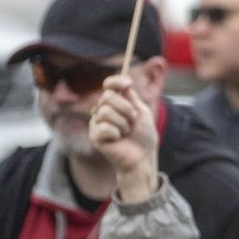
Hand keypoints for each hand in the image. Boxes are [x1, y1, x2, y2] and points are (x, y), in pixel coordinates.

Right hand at [88, 74, 159, 200]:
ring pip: (105, 111)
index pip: (109, 86)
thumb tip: (125, 81)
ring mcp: (97, 123)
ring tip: (127, 132)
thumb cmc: (143, 136)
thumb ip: (131, 97)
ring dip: (123, 123)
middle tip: (133, 120)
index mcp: (115, 103)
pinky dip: (116, 133)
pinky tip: (118, 139)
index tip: (128, 83)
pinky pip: (103, 127)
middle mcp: (103, 111)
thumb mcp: (142, 112)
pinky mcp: (95, 136)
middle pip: (107, 96)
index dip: (116, 81)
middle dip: (126, 108)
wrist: (143, 157)